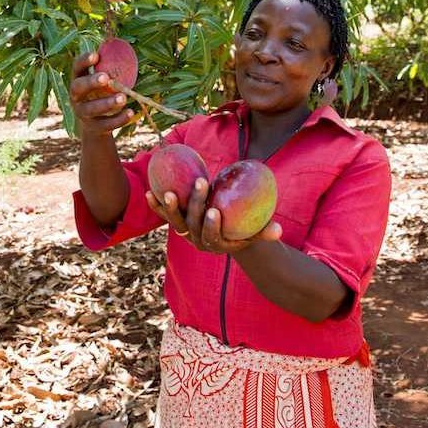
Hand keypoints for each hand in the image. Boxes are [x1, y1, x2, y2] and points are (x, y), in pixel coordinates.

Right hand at [69, 51, 134, 135]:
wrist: (95, 125)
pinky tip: (131, 113)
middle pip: (78, 88)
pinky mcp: (93, 127)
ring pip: (91, 108)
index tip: (96, 54)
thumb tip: (125, 47)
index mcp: (78, 79)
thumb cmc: (101, 94)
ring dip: (107, 103)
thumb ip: (109, 68)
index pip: (76, 67)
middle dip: (91, 82)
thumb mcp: (102, 82)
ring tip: (123, 97)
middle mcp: (76, 96)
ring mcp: (82, 113)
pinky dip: (118, 119)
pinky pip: (105, 124)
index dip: (84, 61)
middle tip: (106, 77)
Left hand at [146, 178, 281, 253]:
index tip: (215, 211)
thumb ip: (266, 232)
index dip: (211, 226)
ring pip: (175, 221)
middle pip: (193, 224)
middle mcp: (197, 240)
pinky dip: (157, 205)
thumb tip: (278, 229)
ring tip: (168, 192)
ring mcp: (185, 231)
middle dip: (195, 204)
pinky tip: (149, 193)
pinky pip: (165, 214)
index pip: (211, 237)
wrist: (227, 232)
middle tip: (201, 182)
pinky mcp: (178, 221)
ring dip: (170, 207)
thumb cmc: (245, 230)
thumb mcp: (256, 232)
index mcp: (215, 244)